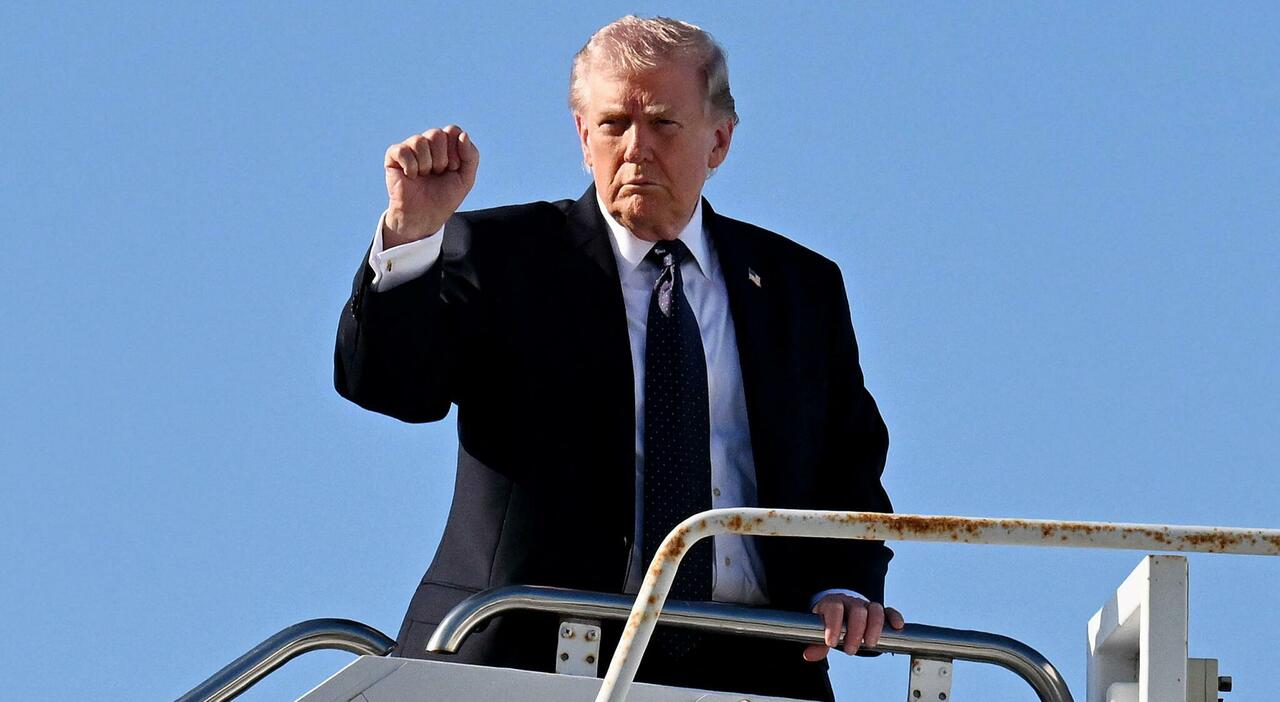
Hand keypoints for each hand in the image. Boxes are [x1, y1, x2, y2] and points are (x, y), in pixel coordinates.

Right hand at [383, 125, 478, 246]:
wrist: (424, 217)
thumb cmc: (444, 198)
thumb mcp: (466, 179)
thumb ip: (471, 156)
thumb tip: (463, 134)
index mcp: (445, 145)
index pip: (452, 130)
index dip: (456, 150)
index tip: (453, 168)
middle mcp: (427, 143)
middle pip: (436, 134)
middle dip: (441, 159)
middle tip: (438, 174)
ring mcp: (410, 149)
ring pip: (419, 141)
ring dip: (426, 165)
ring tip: (424, 176)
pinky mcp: (393, 157)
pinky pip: (402, 150)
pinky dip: (410, 166)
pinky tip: (411, 177)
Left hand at [802, 593, 903, 661]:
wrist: (842, 609)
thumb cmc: (831, 622)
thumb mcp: (821, 630)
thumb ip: (816, 644)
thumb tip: (809, 655)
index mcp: (833, 604)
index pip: (834, 608)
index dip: (833, 624)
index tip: (832, 642)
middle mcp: (851, 602)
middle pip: (857, 610)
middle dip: (855, 632)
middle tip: (850, 650)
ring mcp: (866, 606)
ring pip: (875, 609)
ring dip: (874, 627)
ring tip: (870, 644)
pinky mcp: (880, 612)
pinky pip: (889, 611)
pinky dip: (894, 618)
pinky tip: (897, 627)